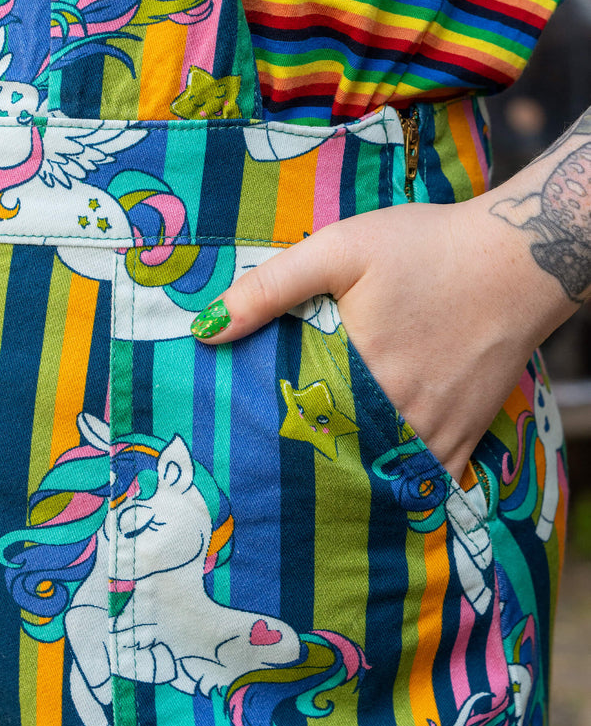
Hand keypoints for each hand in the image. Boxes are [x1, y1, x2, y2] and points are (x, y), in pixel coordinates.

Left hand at [191, 194, 575, 481]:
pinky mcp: (468, 432)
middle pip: (335, 454)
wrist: (519, 257)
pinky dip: (397, 478)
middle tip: (271, 458)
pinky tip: (372, 470)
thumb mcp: (339, 250)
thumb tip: (205, 329)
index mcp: (360, 374)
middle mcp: (400, 413)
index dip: (269, 434)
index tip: (244, 438)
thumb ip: (270, 289)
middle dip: (304, 457)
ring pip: (379, 472)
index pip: (297, 425)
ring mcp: (438, 429)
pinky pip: (425, 476)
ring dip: (348, 471)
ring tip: (313, 470)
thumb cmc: (425, 247)